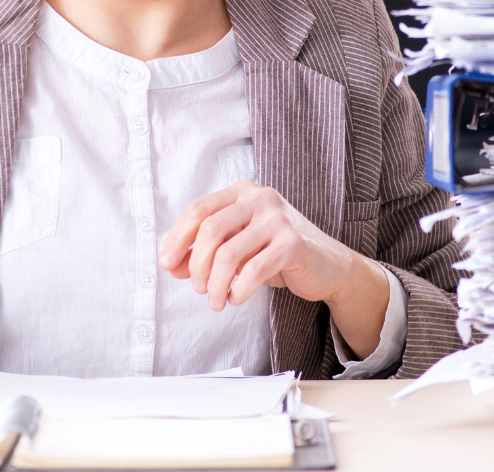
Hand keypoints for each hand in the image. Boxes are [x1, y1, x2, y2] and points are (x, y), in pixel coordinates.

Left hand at [158, 181, 389, 358]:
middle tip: (198, 288)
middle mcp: (260, 198)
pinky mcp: (293, 243)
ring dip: (215, 284)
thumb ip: (205, 253)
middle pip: (210, 230)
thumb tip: (171, 265)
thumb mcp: (238, 249)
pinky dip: (239, 289)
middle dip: (196, 265)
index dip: (177, 238)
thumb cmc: (276, 255)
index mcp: (242, 192)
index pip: (198, 210)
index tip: (166, 264)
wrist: (327, 266)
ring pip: (229, 253)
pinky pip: (254, 269)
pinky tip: (236, 298)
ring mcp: (278, 218)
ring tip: (216, 301)